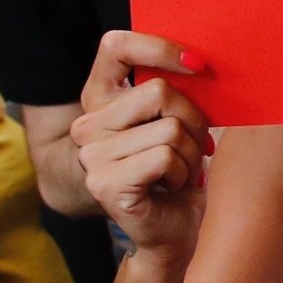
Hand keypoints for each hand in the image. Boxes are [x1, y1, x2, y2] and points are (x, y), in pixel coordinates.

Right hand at [67, 32, 214, 264]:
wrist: (169, 234)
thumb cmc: (177, 176)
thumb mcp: (175, 124)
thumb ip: (172, 94)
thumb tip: (196, 60)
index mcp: (99, 104)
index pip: (118, 47)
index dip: (160, 48)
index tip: (196, 63)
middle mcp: (86, 126)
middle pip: (160, 92)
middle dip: (194, 123)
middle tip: (195, 149)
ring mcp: (91, 155)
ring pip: (170, 129)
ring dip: (191, 156)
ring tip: (180, 174)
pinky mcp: (105, 182)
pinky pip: (166, 157)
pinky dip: (183, 174)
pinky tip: (171, 188)